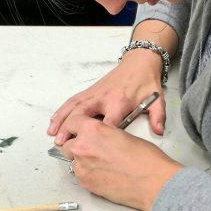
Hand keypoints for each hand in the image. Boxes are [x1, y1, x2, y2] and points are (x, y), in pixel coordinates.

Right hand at [48, 48, 165, 145]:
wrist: (138, 62)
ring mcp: (94, 93)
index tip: (89, 148)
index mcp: (119, 102)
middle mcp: (103, 97)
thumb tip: (159, 132)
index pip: (107, 122)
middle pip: (83, 114)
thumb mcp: (156, 99)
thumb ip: (157, 116)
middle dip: (70, 128)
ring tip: (51, 132)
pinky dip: (62, 109)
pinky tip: (55, 118)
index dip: (98, 136)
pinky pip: (73, 100)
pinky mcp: (90, 90)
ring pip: (74, 107)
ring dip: (61, 119)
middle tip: (60, 142)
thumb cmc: (146, 82)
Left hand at [62, 115, 181, 210]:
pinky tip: (101, 174)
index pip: (71, 122)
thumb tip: (96, 138)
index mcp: (92, 129)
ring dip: (81, 159)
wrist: (151, 182)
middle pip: (66, 143)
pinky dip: (86, 172)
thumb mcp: (120, 134)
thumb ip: (101, 134)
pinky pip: (78, 174)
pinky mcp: (84, 182)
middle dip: (75, 144)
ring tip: (99, 163)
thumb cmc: (144, 157)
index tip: (75, 130)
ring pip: (72, 159)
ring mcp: (81, 166)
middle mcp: (82, 146)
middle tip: (90, 148)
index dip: (74, 126)